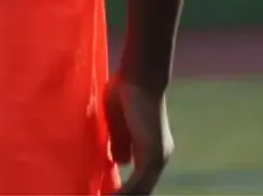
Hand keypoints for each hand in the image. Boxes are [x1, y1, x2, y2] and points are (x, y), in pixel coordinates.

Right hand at [106, 76, 171, 194]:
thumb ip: (121, 142)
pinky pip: (137, 185)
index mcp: (151, 149)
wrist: (141, 78)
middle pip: (141, 189)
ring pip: (140, 190)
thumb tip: (120, 161)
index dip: (123, 190)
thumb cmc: (127, 91)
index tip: (104, 193)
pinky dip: (122, 194)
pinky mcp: (152, 158)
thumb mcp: (119, 123)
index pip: (138, 178)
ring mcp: (158, 159)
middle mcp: (159, 158)